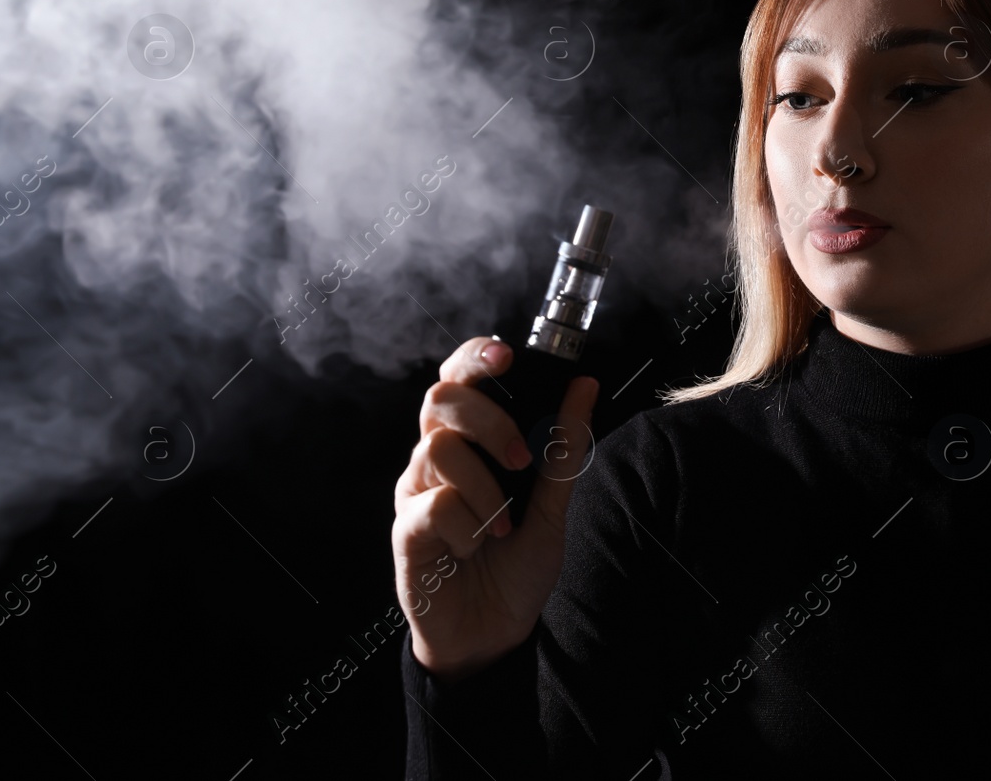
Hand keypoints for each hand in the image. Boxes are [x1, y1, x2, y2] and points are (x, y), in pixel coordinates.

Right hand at [391, 336, 599, 680]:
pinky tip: (474, 548)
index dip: (473, 357)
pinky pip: (434, 505)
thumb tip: (585, 385)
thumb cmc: (516, 565)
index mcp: (468, 444)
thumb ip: (564, 447)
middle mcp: (434, 460)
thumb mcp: (553, 504)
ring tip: (502, 525)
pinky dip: (469, 528)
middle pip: (440, 399)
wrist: (494, 634)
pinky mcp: (405, 532)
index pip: (456, 379)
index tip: (505, 355)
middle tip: (519, 461)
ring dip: (484, 488)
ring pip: (438, 450)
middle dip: (489, 421)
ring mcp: (415, 494)